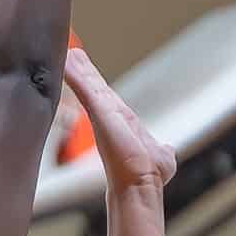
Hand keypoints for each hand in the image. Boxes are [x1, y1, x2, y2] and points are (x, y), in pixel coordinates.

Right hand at [63, 48, 175, 194]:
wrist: (140, 185)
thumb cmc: (148, 175)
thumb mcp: (161, 156)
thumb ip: (163, 150)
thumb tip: (168, 150)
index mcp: (121, 121)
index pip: (106, 95)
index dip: (94, 80)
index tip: (84, 66)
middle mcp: (109, 116)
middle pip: (94, 86)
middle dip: (82, 69)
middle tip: (71, 51)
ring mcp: (102, 113)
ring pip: (87, 84)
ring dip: (76, 67)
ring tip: (67, 50)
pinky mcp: (99, 111)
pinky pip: (85, 87)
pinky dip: (75, 73)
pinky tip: (68, 57)